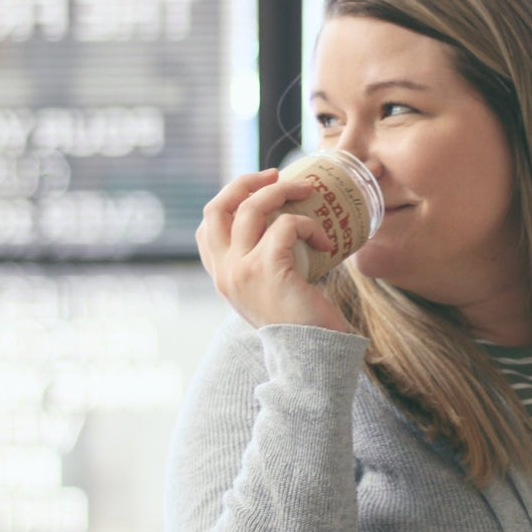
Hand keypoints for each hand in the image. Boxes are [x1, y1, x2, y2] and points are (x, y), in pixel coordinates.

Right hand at [196, 168, 351, 330]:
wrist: (311, 357)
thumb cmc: (299, 323)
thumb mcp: (270, 292)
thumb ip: (264, 267)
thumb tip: (286, 231)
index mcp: (222, 277)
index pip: (205, 227)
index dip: (227, 200)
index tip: (255, 191)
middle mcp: (224, 272)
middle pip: (218, 207)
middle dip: (245, 182)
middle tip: (276, 174)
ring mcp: (242, 270)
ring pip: (253, 208)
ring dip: (284, 190)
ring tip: (309, 190)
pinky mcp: (267, 269)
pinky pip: (286, 226)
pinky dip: (308, 225)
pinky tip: (325, 241)